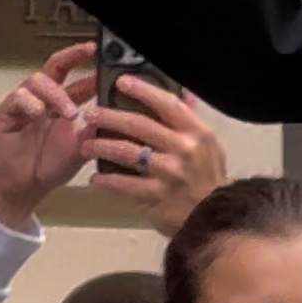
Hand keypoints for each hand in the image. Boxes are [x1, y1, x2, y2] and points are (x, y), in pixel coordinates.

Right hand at [0, 53, 96, 230]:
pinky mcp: (6, 112)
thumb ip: (95, 129)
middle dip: (72, 56)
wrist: (25, 187)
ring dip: (56, 93)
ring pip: (38, 80)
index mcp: (62, 107)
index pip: (77, 79)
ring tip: (68, 112)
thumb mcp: (81, 147)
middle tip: (88, 51)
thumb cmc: (49, 168)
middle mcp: (43, 101)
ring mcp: (24, 105)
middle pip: (55, 67)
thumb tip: (116, 113)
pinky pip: (19, 96)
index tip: (102, 55)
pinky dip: (31, 103)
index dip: (88, 65)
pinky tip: (39, 115)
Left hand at [82, 67, 227, 235]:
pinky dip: (105, 182)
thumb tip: (184, 93)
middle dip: (110, 116)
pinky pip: (122, 184)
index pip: (167, 104)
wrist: (215, 220)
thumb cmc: (208, 181)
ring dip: (101, 146)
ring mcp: (169, 173)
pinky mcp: (155, 196)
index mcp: (197, 133)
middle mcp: (184, 149)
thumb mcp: (209, 148)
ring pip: (125, 151)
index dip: (143, 90)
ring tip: (86, 145)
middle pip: (139, 124)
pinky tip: (95, 180)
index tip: (122, 82)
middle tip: (91, 114)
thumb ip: (192, 121)